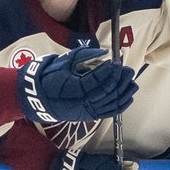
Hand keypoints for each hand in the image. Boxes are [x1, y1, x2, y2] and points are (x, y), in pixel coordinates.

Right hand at [18, 47, 137, 122]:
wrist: (37, 99)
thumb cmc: (49, 78)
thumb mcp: (63, 63)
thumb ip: (84, 56)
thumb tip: (103, 52)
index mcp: (73, 89)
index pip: (96, 81)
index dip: (108, 71)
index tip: (115, 62)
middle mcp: (81, 103)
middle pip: (107, 92)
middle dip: (119, 80)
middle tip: (127, 69)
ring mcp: (86, 112)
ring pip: (110, 104)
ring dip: (123, 92)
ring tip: (132, 81)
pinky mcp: (89, 117)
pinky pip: (109, 113)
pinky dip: (121, 105)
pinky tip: (128, 96)